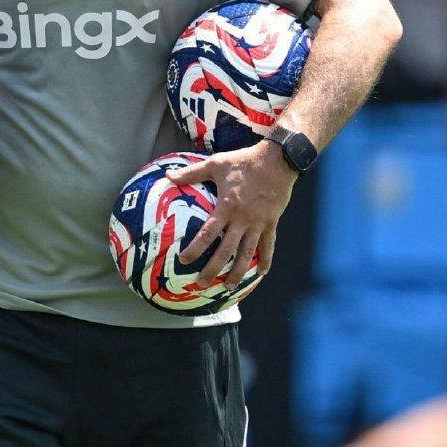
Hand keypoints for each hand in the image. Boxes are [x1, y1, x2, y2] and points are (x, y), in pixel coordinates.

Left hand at [169, 141, 296, 287]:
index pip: (207, 234)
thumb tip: (168, 175)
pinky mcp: (271, 223)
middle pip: (226, 251)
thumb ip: (191, 172)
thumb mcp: (216, 164)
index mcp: (226, 207)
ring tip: (228, 286)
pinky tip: (261, 274)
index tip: (184, 261)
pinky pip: (268, 245)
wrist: (278, 160)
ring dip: (238, 272)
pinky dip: (266, 260)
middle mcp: (242, 220)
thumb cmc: (244, 162)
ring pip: (247, 254)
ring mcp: (258, 223)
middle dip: (213, 269)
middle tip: (201, 284)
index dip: (195, 249)